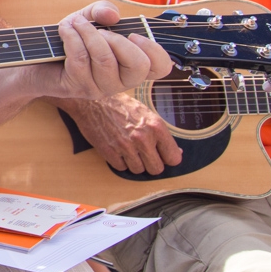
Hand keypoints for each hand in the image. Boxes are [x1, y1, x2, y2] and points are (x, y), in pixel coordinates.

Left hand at [46, 1, 173, 101]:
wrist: (36, 58)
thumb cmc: (72, 38)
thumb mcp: (90, 18)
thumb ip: (103, 10)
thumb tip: (112, 16)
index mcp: (132, 65)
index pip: (160, 67)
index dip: (154, 50)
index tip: (134, 34)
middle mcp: (120, 82)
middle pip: (137, 65)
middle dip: (117, 39)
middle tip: (100, 30)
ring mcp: (99, 88)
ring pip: (105, 59)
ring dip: (88, 33)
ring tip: (75, 23)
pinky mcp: (77, 87)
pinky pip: (80, 58)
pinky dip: (71, 36)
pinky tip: (64, 29)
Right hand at [57, 92, 183, 173]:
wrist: (93, 101)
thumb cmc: (120, 106)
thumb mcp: (146, 114)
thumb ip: (161, 134)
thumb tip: (177, 152)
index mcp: (156, 127)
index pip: (174, 158)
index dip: (167, 158)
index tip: (162, 156)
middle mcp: (142, 138)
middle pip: (157, 169)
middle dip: (151, 164)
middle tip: (144, 155)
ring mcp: (125, 146)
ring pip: (138, 171)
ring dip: (134, 163)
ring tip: (128, 150)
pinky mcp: (109, 152)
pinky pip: (121, 168)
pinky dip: (119, 162)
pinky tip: (117, 150)